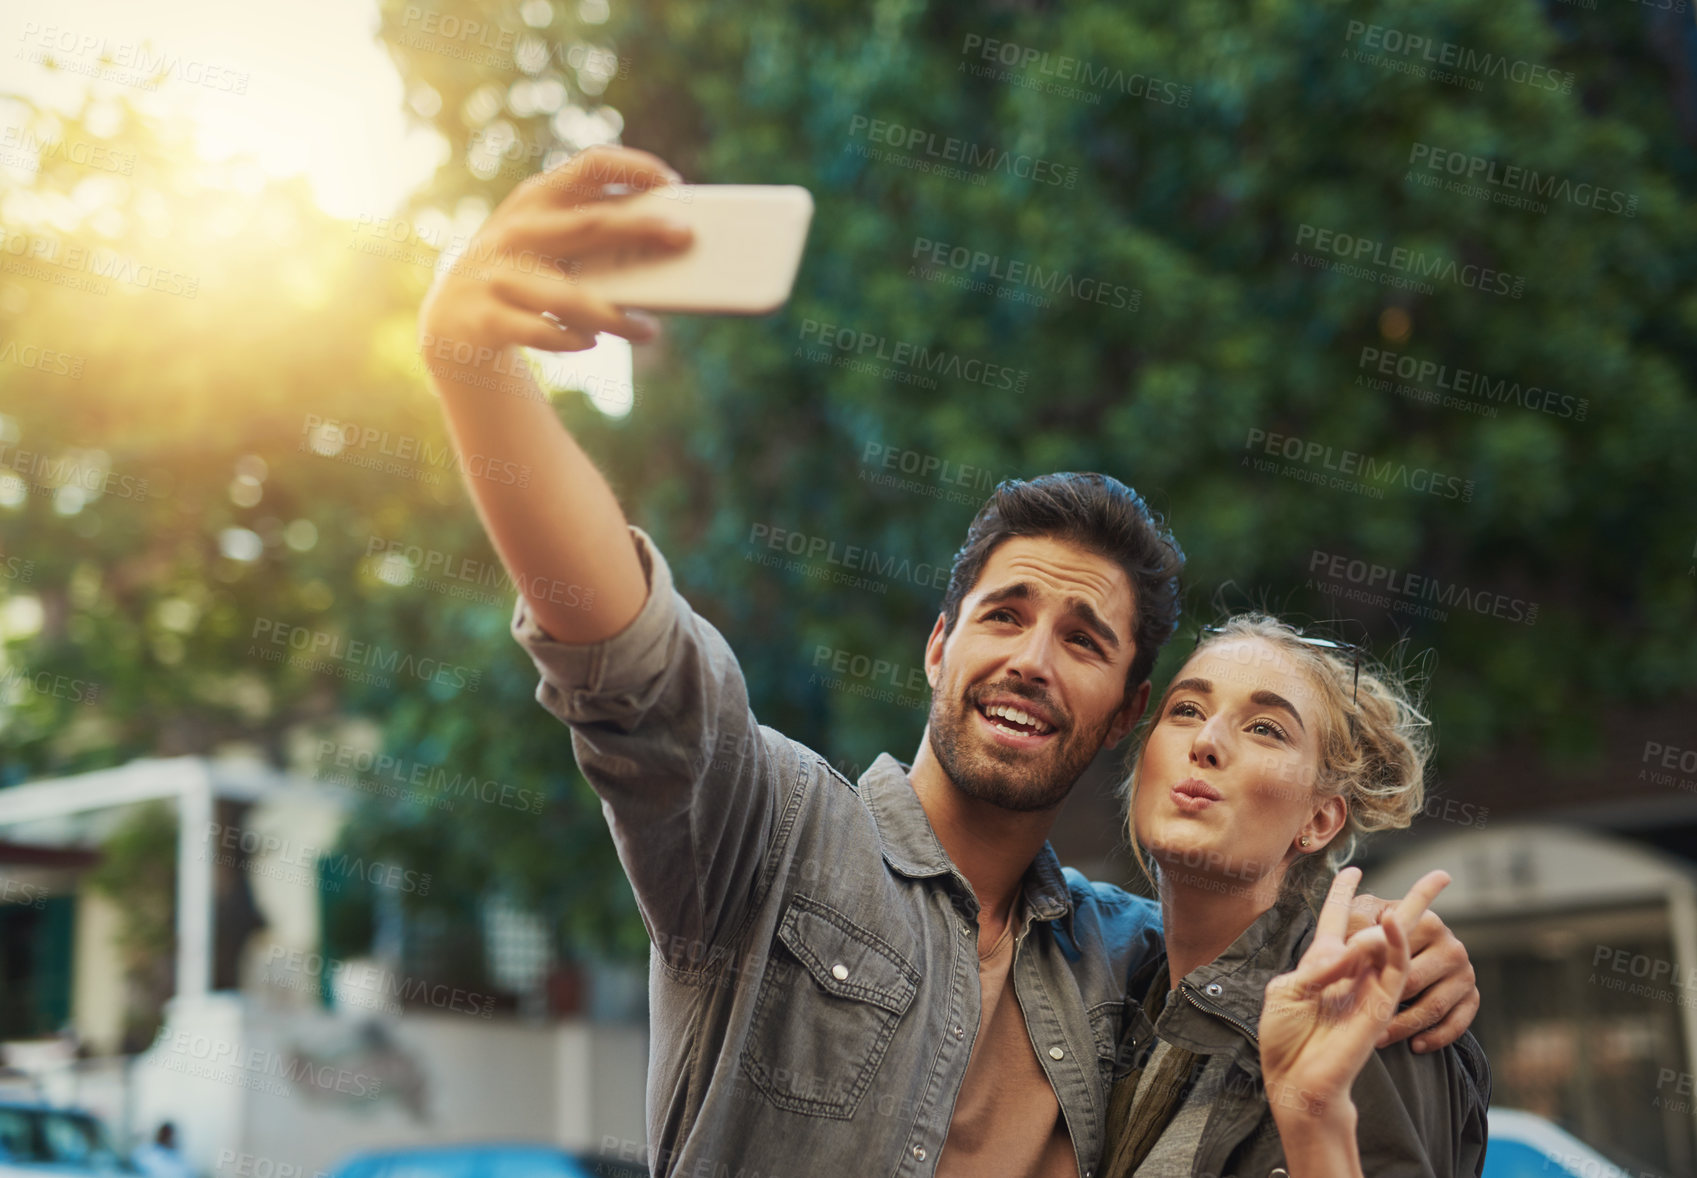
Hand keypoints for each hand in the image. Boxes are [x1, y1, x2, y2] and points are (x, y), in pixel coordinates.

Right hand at [418, 144, 693, 357]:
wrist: (454, 313)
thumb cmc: (525, 269)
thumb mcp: (546, 237)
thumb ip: (590, 232)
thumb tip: (664, 247)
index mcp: (537, 198)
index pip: (589, 165)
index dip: (633, 167)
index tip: (673, 180)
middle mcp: (518, 229)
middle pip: (590, 225)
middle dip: (640, 229)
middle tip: (685, 238)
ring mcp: (500, 273)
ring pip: (570, 297)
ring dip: (615, 317)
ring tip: (649, 330)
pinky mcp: (488, 316)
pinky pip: (541, 332)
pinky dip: (571, 339)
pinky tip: (590, 341)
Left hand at [1259, 868, 1449, 1125]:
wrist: (1296, 1080)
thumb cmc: (1283, 1040)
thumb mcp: (1285, 992)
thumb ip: (1316, 966)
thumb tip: (1352, 953)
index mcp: (1320, 962)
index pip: (1335, 920)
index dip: (1343, 894)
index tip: (1353, 870)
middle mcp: (1351, 970)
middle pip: (1386, 926)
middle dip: (1415, 899)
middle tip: (1442, 876)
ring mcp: (1370, 986)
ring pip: (1398, 943)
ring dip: (1403, 919)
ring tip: (1409, 903)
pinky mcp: (1382, 1004)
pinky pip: (1395, 969)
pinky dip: (1395, 942)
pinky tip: (1393, 920)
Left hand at [1348, 878, 1478, 1051]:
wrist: (1397, 946)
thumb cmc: (1371, 930)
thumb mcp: (1359, 918)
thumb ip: (1354, 925)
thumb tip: (1352, 948)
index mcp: (1427, 923)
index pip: (1396, 954)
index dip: (1371, 973)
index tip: (1350, 988)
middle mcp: (1452, 946)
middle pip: (1414, 983)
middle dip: (1384, 1004)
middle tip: (1359, 1020)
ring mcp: (1465, 973)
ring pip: (1433, 1007)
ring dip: (1404, 1027)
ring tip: (1379, 1038)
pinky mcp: (1472, 997)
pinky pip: (1457, 1024)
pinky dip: (1436, 1037)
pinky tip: (1414, 1045)